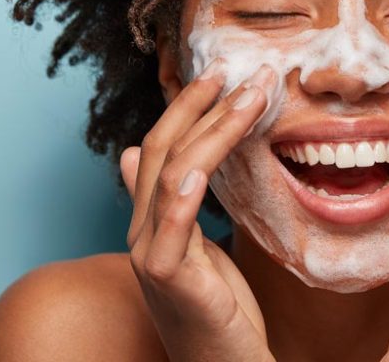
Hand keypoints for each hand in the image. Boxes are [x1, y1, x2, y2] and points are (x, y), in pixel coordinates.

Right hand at [121, 62, 276, 361]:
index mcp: (152, 224)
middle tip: (237, 69)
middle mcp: (142, 234)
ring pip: (171, 173)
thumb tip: (135, 157)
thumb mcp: (200, 252)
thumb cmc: (223, 319)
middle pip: (160, 150)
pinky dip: (184, 188)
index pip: (160, 149)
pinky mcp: (168, 280)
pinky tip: (203, 160)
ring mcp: (150, 256)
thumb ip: (178, 207)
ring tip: (253, 95)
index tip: (223, 75)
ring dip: (214, 128)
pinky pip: (173, 223)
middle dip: (199, 104)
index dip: (188, 108)